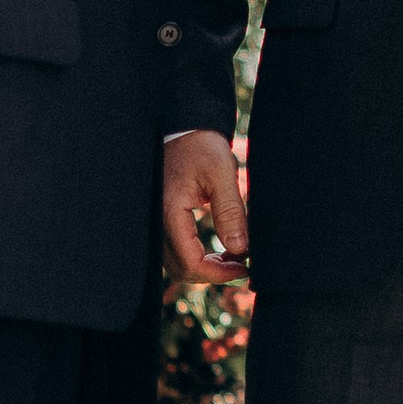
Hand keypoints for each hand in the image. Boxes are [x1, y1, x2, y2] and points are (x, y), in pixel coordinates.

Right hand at [164, 129, 248, 283]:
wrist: (184, 129)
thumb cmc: (202, 146)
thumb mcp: (221, 174)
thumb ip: (230, 211)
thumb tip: (239, 248)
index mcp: (169, 213)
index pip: (190, 262)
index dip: (218, 273)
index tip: (244, 269)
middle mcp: (158, 222)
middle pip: (182, 268)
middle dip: (213, 273)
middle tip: (243, 265)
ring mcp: (158, 222)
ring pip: (178, 262)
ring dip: (206, 266)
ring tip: (235, 257)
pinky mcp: (164, 219)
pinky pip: (178, 249)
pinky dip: (198, 255)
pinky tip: (221, 248)